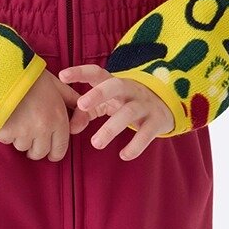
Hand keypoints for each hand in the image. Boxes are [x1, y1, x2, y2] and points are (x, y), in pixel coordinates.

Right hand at [0, 69, 80, 162]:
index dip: (54, 153)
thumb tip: (82, 110)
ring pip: (22, 147)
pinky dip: (5, 133)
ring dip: (19, 139)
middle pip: (40, 153)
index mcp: (58, 118)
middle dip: (35, 149)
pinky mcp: (6, 131)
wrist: (6, 69)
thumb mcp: (57, 84)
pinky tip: (5, 118)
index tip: (49, 152)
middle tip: (30, 139)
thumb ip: (71, 99)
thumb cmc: (32, 76)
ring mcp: (24, 132)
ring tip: (17, 122)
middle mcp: (43, 129)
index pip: (60, 149)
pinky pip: (6, 140)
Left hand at [58, 65, 174, 159]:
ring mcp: (145, 104)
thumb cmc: (126, 102)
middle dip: (98, 93)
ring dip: (111, 128)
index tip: (62, 76)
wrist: (166, 104)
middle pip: (115, 85)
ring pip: (129, 112)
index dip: (80, 73)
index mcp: (114, 82)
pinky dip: (136, 145)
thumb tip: (70, 128)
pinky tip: (124, 155)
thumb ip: (86, 113)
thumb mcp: (107, 103)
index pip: (96, 73)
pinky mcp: (157, 121)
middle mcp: (130, 90)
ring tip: (96, 143)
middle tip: (82, 104)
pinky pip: (147, 133)